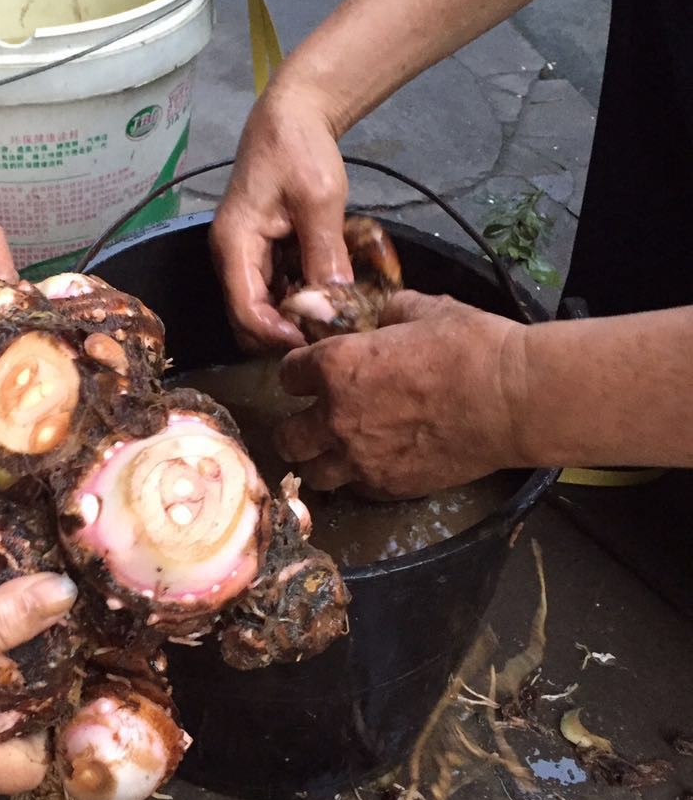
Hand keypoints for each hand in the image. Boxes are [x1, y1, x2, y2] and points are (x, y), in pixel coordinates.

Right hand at [210, 77, 353, 351]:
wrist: (291, 115)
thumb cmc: (300, 149)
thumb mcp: (319, 200)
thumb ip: (323, 254)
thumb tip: (333, 305)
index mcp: (234, 243)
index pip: (246, 310)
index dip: (278, 335)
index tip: (316, 342)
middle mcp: (229, 256)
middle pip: (246, 319)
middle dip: (282, 333)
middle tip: (327, 334)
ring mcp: (242, 256)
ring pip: (258, 310)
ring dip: (290, 319)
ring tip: (330, 318)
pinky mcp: (257, 253)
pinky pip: (270, 292)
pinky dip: (294, 301)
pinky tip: (324, 296)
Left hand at [275, 290, 528, 495]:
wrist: (512, 400)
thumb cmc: (470, 346)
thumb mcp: (426, 309)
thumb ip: (391, 314)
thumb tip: (384, 317)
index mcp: (336, 367)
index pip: (287, 375)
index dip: (298, 373)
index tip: (309, 374)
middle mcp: (336, 418)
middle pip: (286, 437)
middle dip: (294, 428)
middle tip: (311, 422)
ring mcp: (360, 459)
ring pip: (313, 473)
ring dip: (320, 461)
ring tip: (336, 451)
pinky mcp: (388, 487)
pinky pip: (355, 490)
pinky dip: (357, 479)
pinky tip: (374, 465)